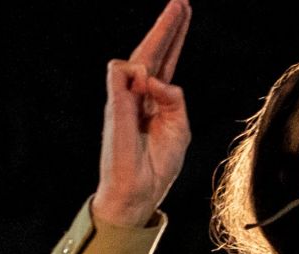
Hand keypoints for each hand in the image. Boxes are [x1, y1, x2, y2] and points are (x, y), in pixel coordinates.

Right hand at [91, 0, 191, 228]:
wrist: (138, 190)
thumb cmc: (158, 163)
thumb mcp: (179, 129)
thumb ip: (175, 100)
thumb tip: (155, 78)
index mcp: (158, 99)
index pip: (167, 59)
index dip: (175, 35)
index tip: (184, 9)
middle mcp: (139, 94)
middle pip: (154, 51)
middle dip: (167, 25)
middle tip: (181, 1)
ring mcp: (125, 98)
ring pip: (137, 59)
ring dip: (155, 53)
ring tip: (158, 82)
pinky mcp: (114, 107)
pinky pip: (120, 76)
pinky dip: (136, 75)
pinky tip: (143, 80)